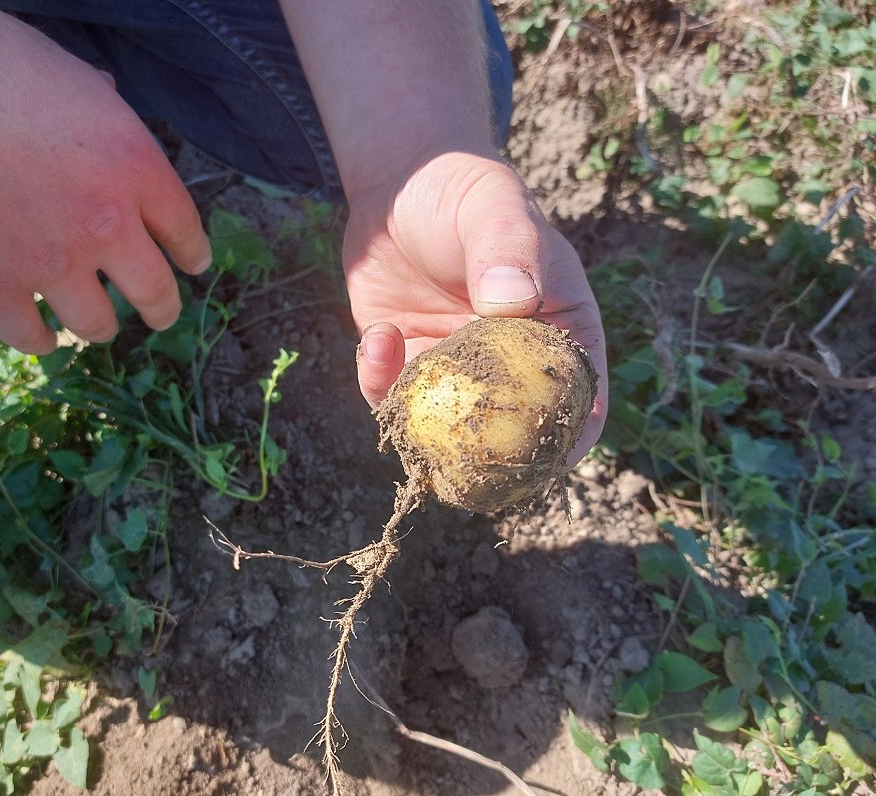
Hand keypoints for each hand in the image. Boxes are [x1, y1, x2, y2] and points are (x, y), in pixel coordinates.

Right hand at [0, 1, 209, 353]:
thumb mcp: (68, 77)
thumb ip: (100, 109)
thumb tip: (109, 97)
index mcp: (133, 166)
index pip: (184, 227)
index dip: (192, 253)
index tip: (193, 266)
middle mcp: (106, 223)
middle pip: (155, 289)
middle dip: (161, 307)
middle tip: (159, 314)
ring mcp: (52, 261)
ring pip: (97, 324)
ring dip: (99, 326)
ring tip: (95, 324)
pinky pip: (31, 336)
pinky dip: (40, 339)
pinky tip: (42, 335)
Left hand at [346, 152, 607, 466]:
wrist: (399, 185)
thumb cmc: (463, 191)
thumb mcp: (493, 208)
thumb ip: (508, 248)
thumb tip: (513, 302)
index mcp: (556, 328)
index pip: (578, 394)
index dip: (570, 435)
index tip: (549, 461)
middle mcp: (509, 359)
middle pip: (512, 427)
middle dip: (488, 453)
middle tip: (458, 456)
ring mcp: (456, 367)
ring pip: (447, 425)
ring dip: (422, 422)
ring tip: (400, 370)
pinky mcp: (407, 362)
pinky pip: (395, 395)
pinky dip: (381, 382)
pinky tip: (377, 339)